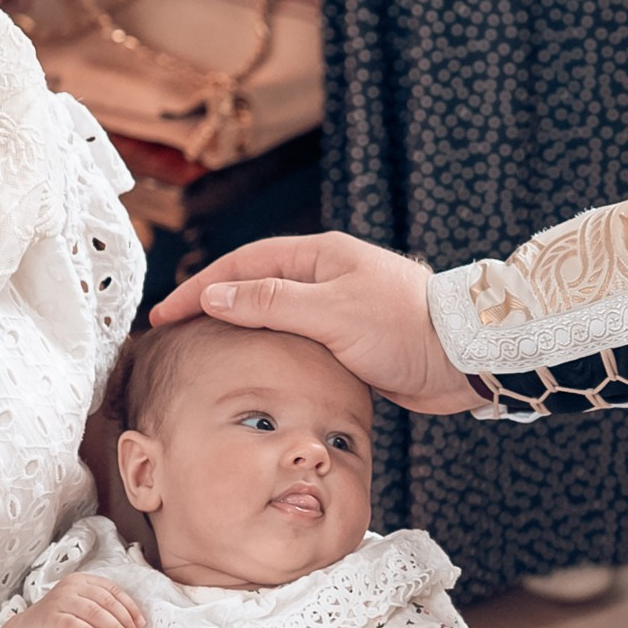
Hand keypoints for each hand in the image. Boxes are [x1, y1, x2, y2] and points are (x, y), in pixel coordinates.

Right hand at [0, 574, 144, 627]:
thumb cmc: (61, 622)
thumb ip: (104, 612)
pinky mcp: (52, 618)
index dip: (130, 607)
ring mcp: (60, 601)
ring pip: (95, 613)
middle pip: (107, 602)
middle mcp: (72, 587)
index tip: (141, 624)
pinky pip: (75, 625)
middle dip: (125, 622)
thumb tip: (133, 626)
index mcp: (83, 581)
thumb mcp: (84, 612)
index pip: (113, 591)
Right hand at [147, 233, 481, 415]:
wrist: (463, 358)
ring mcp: (339, 309)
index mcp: (319, 256)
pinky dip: (270, 352)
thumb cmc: (402, 327)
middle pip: (255, 287)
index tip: (164, 315)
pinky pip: (298, 341)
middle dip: (213, 306)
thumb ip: (271, 304)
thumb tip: (215, 295)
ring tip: (204, 352)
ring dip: (241, 330)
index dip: (200, 289)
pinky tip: (255, 371)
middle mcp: (326, 277)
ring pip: (276, 317)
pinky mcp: (352, 342)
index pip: (243, 265)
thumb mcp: (331, 312)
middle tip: (175, 332)